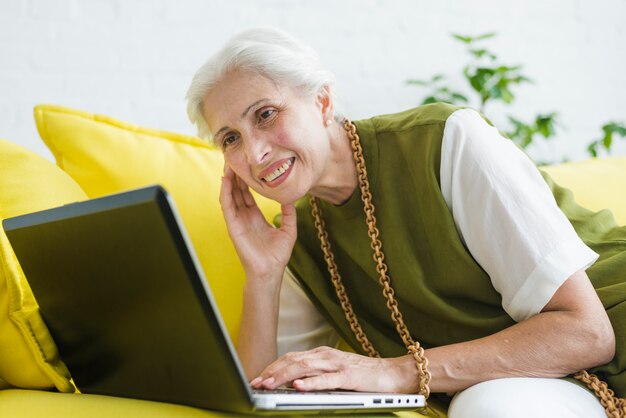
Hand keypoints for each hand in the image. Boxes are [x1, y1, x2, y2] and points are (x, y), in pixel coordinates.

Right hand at [220, 165, 296, 281]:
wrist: (270, 271)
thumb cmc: (277, 255)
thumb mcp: (289, 229)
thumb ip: (289, 213)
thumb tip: (293, 197)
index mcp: (255, 217)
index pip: (248, 193)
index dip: (246, 179)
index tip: (248, 165)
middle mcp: (244, 217)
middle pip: (237, 191)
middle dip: (236, 175)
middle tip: (236, 157)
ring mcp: (237, 221)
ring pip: (230, 195)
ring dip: (228, 179)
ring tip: (229, 163)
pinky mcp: (233, 226)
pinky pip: (227, 206)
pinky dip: (225, 192)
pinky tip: (226, 180)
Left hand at [249, 346, 418, 392]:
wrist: (394, 373)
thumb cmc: (364, 375)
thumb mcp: (334, 372)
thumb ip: (315, 374)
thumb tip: (292, 384)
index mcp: (321, 355)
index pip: (290, 358)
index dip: (272, 367)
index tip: (256, 378)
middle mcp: (326, 356)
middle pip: (293, 361)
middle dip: (271, 372)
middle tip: (255, 383)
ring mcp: (338, 365)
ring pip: (305, 368)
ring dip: (284, 377)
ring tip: (268, 384)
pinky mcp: (350, 377)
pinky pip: (327, 380)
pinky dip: (311, 383)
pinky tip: (299, 386)